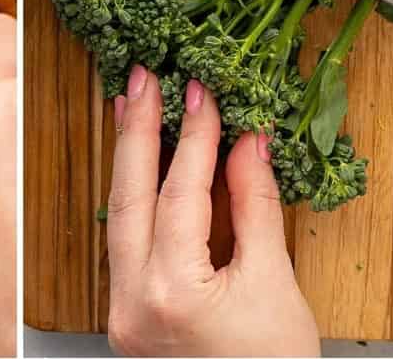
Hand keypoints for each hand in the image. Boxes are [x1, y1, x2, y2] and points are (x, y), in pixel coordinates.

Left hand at [105, 65, 319, 357]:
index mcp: (171, 295)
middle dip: (138, 131)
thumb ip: (256, 208)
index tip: (203, 94)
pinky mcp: (124, 313)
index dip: (196, 139)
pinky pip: (122, 241)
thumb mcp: (275, 285)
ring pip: (117, 216)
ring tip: (132, 106)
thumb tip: (247, 144)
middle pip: (129, 197)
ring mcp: (121, 310)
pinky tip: (137, 163)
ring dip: (128, 158)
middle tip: (144, 78)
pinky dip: (132, 195)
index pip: (180, 196)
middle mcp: (132, 302)